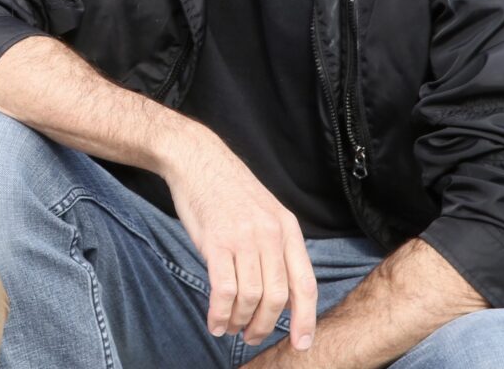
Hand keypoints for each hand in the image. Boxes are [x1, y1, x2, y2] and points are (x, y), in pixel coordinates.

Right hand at [160, 125, 316, 351]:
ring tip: (231, 328)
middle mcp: (270, 234)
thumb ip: (276, 246)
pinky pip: (224, 289)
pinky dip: (221, 313)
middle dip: (265, 325)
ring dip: (241, 321)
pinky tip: (215, 322)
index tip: (301, 344)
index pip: (304, 283)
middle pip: (277, 297)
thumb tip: (282, 289)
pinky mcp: (216, 241)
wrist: (198, 159)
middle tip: (253, 337)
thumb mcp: (265, 212)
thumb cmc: (228, 189)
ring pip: (251, 297)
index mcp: (287, 229)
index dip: (305, 319)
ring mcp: (243, 237)